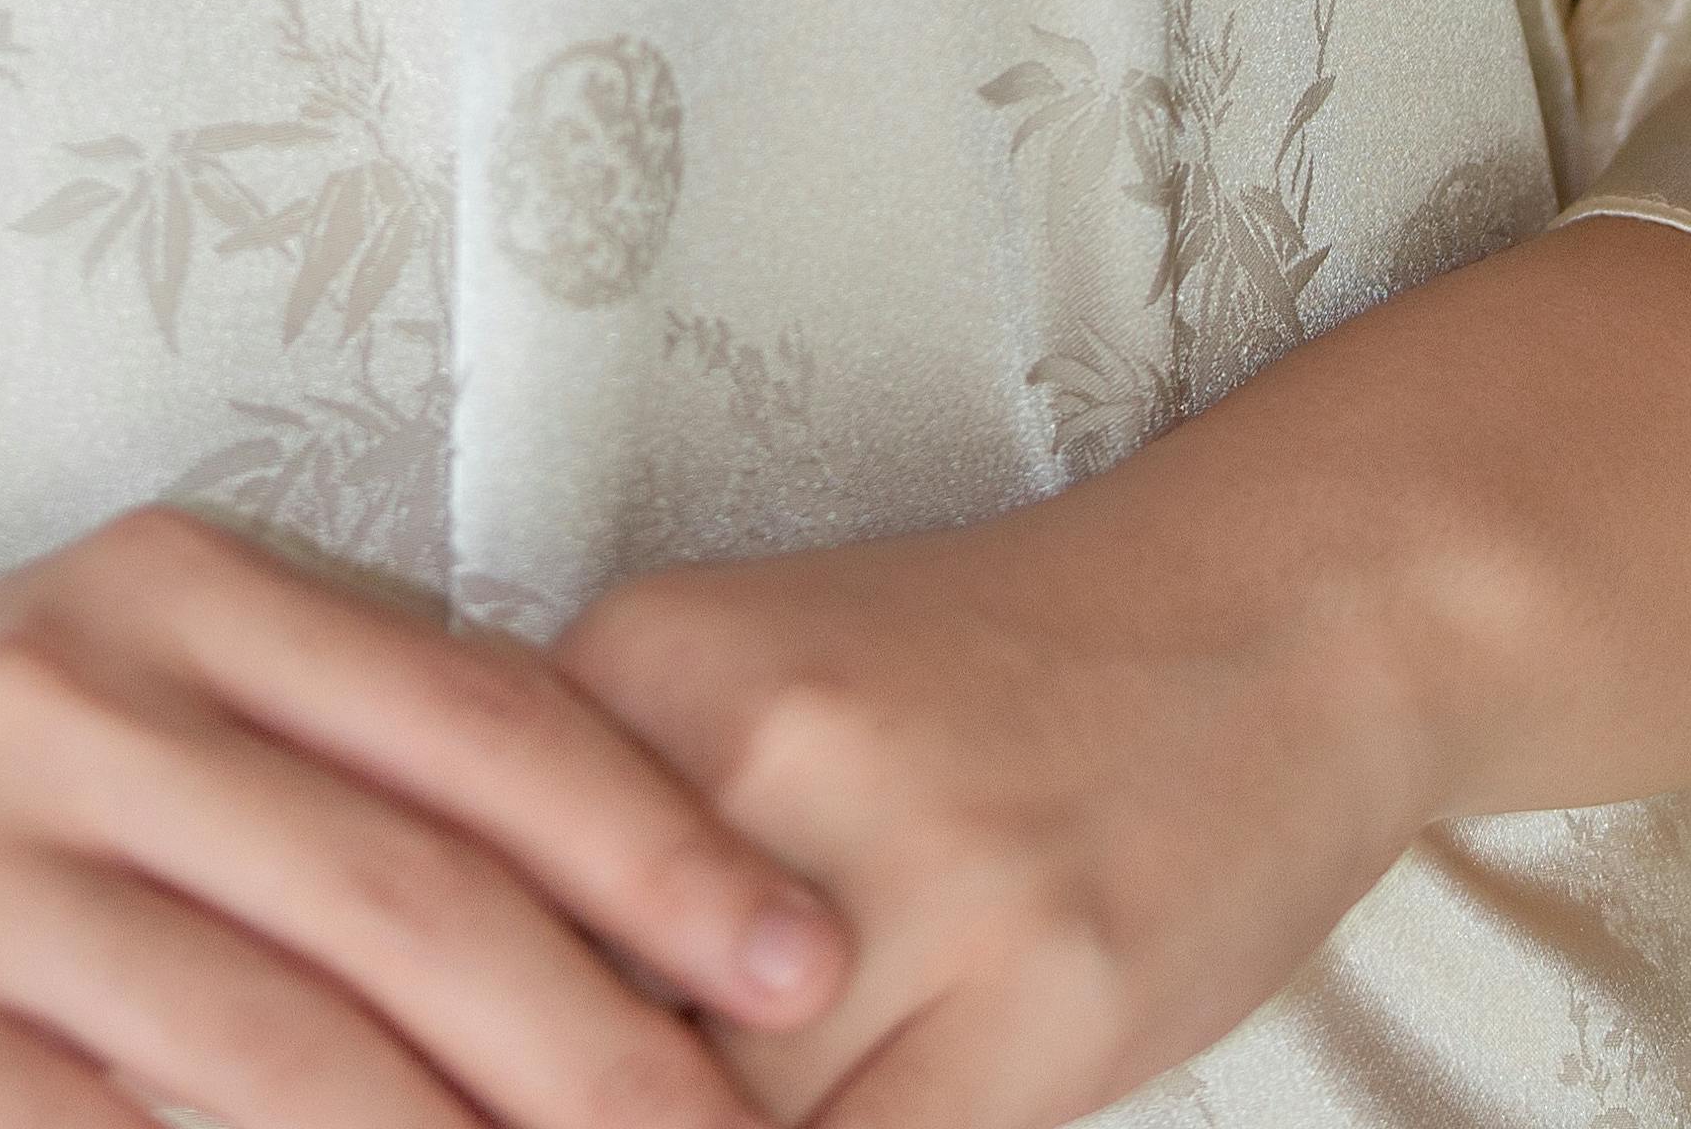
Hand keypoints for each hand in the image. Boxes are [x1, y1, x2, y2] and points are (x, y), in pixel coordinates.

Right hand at [0, 500, 848, 1127]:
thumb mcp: (149, 694)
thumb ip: (348, 760)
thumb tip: (644, 915)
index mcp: (172, 586)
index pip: (471, 718)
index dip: (650, 850)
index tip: (799, 967)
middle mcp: (68, 693)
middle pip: (403, 899)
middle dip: (603, 1055)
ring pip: (278, 1059)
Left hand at [552, 218, 1690, 1128]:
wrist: (1275, 611)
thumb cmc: (996, 676)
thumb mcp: (756, 696)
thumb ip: (618, 847)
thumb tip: (473, 1035)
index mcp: (651, 659)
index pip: (472, 903)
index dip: (443, 1036)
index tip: (415, 1089)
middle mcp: (759, 746)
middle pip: (571, 1027)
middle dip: (561, 1093)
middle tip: (522, 1097)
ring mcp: (909, 874)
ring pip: (705, 1112)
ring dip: (703, 1117)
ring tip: (750, 1090)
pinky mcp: (1041, 1000)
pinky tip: (843, 1116)